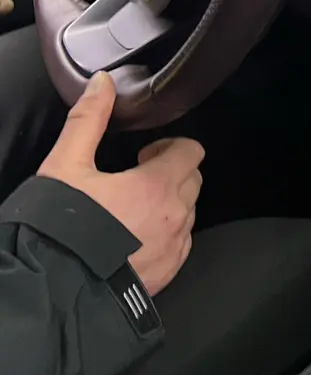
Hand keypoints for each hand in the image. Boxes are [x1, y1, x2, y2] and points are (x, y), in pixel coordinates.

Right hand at [38, 73, 203, 294]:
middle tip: (136, 179)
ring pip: (188, 213)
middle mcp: (176, 215)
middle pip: (192, 180)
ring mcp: (175, 247)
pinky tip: (133, 238)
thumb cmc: (60, 228)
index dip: (170, 147)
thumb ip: (88, 120)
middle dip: (171, 173)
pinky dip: (165, 234)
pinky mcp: (168, 273)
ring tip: (131, 210)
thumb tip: (103, 83)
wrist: (53, 291)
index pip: (191, 151)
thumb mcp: (66, 167)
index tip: (143, 154)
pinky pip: (180, 244)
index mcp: (158, 184)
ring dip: (169, 204)